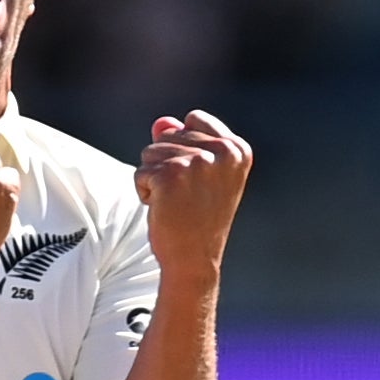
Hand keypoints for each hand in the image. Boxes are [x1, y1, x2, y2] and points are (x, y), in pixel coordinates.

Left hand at [136, 110, 251, 280]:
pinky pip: (141, 172)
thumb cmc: (197, 218)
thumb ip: (182, 140)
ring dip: (155, 178)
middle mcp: (222, 151)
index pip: (194, 119)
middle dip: (167, 164)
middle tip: (187, 196)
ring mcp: (197, 162)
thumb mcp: (199, 174)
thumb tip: (161, 122)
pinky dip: (144, 191)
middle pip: (169, 134)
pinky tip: (164, 209)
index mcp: (238, 148)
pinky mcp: (171, 175)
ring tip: (176, 202)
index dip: (184, 148)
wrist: (194, 260)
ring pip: (151, 152)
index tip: (198, 179)